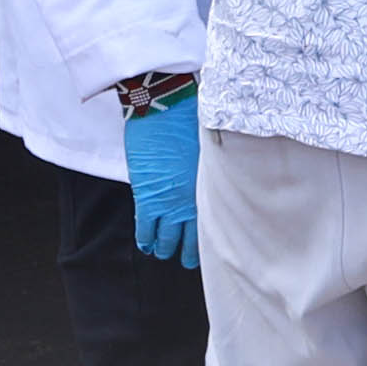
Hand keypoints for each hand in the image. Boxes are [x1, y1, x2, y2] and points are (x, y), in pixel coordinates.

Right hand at [122, 83, 203, 266]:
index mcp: (213, 189)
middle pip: (192, 239)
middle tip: (187, 259)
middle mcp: (193, 202)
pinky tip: (147, 245)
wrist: (165, 106)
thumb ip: (214, 170)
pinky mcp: (146, 197)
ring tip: (164, 252)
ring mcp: (169, 203)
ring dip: (166, 248)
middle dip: (189, 252)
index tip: (213, 246)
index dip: (212, 239)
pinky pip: (145, 229)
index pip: (216, 225)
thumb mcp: (211, 148)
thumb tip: (221, 175)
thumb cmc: (192, 119)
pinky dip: (146, 240)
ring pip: (167, 239)